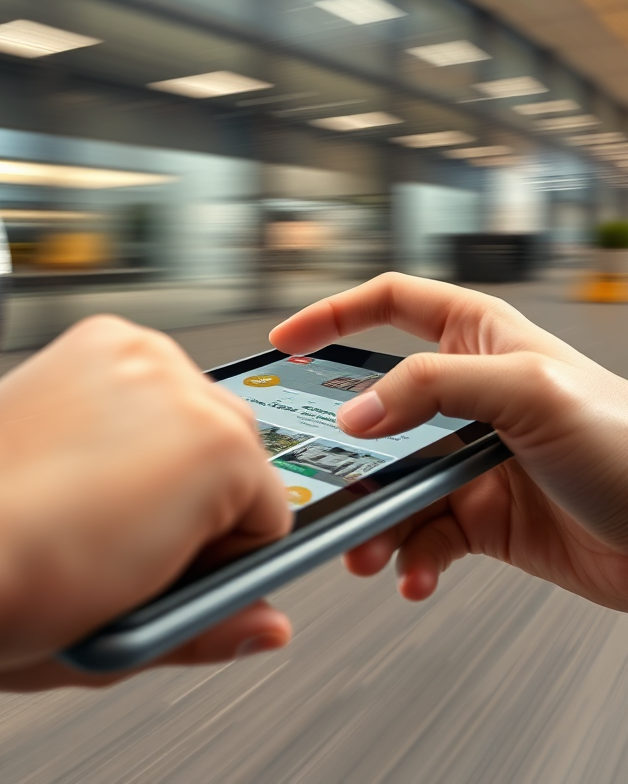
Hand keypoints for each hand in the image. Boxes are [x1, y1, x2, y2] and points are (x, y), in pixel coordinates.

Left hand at [0, 315, 292, 688]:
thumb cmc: (25, 595)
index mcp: (219, 450)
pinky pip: (135, 375)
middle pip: (232, 449)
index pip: (270, 510)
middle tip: (137, 539)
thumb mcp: (138, 637)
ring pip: (184, 407)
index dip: (226, 554)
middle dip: (198, 495)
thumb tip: (264, 624)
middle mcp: (179, 384)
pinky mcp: (84, 342)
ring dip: (161, 447)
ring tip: (100, 497)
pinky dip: (122, 408)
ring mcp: (127, 353)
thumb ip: (217, 625)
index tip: (188, 564)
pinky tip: (81, 454)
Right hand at [268, 272, 627, 610]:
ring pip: (389, 480)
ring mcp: (469, 457)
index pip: (390, 304)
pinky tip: (413, 573)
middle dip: (339, 444)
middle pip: (375, 406)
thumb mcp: (527, 390)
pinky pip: (421, 534)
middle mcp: (468, 395)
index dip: (332, 315)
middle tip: (312, 468)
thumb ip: (432, 389)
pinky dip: (409, 557)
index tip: (285, 341)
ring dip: (371, 516)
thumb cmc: (627, 445)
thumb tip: (358, 414)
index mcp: (479, 339)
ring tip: (366, 546)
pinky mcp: (479, 514)